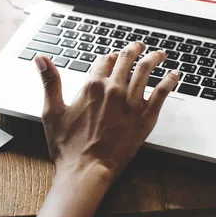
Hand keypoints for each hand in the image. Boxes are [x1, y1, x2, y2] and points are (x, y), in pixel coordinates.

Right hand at [35, 41, 178, 216]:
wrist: (86, 170)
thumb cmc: (67, 146)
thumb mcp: (52, 111)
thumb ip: (49, 81)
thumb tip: (40, 58)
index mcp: (91, 86)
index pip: (104, 60)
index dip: (109, 56)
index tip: (113, 56)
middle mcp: (113, 90)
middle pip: (127, 59)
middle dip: (134, 49)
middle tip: (139, 46)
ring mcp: (131, 103)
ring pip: (146, 70)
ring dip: (154, 58)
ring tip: (159, 54)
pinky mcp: (145, 118)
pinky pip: (162, 93)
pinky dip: (170, 80)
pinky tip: (174, 75)